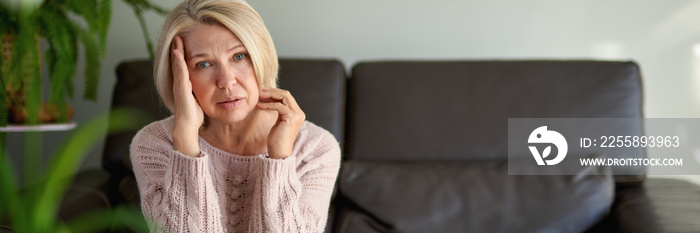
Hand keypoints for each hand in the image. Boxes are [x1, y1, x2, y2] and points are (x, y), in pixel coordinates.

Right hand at [171, 35, 203, 156]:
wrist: (187, 126)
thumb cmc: (194, 115)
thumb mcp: (199, 99)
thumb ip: (201, 91)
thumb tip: (210, 87)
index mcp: (185, 85)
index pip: (183, 66)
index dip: (183, 55)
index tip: (185, 43)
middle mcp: (180, 83)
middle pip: (178, 62)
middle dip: (178, 49)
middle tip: (178, 36)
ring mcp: (179, 85)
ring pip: (177, 64)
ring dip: (177, 51)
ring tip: (177, 39)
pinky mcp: (181, 88)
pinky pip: (180, 72)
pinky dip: (178, 61)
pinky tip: (178, 52)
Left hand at [257, 87, 305, 158]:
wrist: (279, 153)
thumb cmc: (277, 139)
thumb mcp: (278, 121)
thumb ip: (279, 110)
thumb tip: (270, 98)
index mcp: (297, 113)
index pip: (287, 97)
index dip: (274, 92)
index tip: (262, 91)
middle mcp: (299, 113)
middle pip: (286, 94)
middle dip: (272, 91)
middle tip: (259, 90)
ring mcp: (297, 115)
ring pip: (284, 97)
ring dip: (270, 95)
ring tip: (258, 96)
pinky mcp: (291, 118)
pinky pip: (278, 106)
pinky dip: (268, 104)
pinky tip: (259, 106)